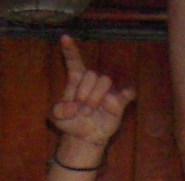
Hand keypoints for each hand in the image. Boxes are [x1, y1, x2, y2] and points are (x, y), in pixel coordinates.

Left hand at [50, 35, 135, 161]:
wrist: (83, 138)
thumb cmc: (71, 122)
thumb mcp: (57, 118)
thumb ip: (57, 111)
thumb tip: (72, 108)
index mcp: (76, 79)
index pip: (74, 61)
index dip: (70, 50)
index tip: (64, 38)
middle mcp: (92, 81)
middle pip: (91, 74)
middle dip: (83, 92)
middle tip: (79, 109)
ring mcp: (107, 90)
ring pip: (105, 81)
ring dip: (95, 99)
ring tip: (88, 113)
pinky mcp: (118, 102)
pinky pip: (128, 92)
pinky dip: (127, 92)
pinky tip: (125, 95)